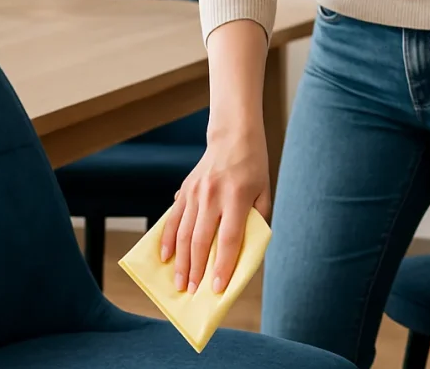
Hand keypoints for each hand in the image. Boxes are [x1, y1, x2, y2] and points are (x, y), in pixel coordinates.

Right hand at [160, 124, 271, 293]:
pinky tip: (165, 257)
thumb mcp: (264, 193)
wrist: (233, 137)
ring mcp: (195, 193)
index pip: (228, 239)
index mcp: (236, 198)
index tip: (217, 288)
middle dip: (196, 270)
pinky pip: (173, 218)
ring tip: (179, 283)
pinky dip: (167, 239)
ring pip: (183, 233)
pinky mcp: (184, 190)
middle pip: (201, 240)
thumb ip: (256, 221)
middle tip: (192, 292)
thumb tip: (243, 251)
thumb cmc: (253, 169)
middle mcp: (212, 196)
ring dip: (180, 261)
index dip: (222, 266)